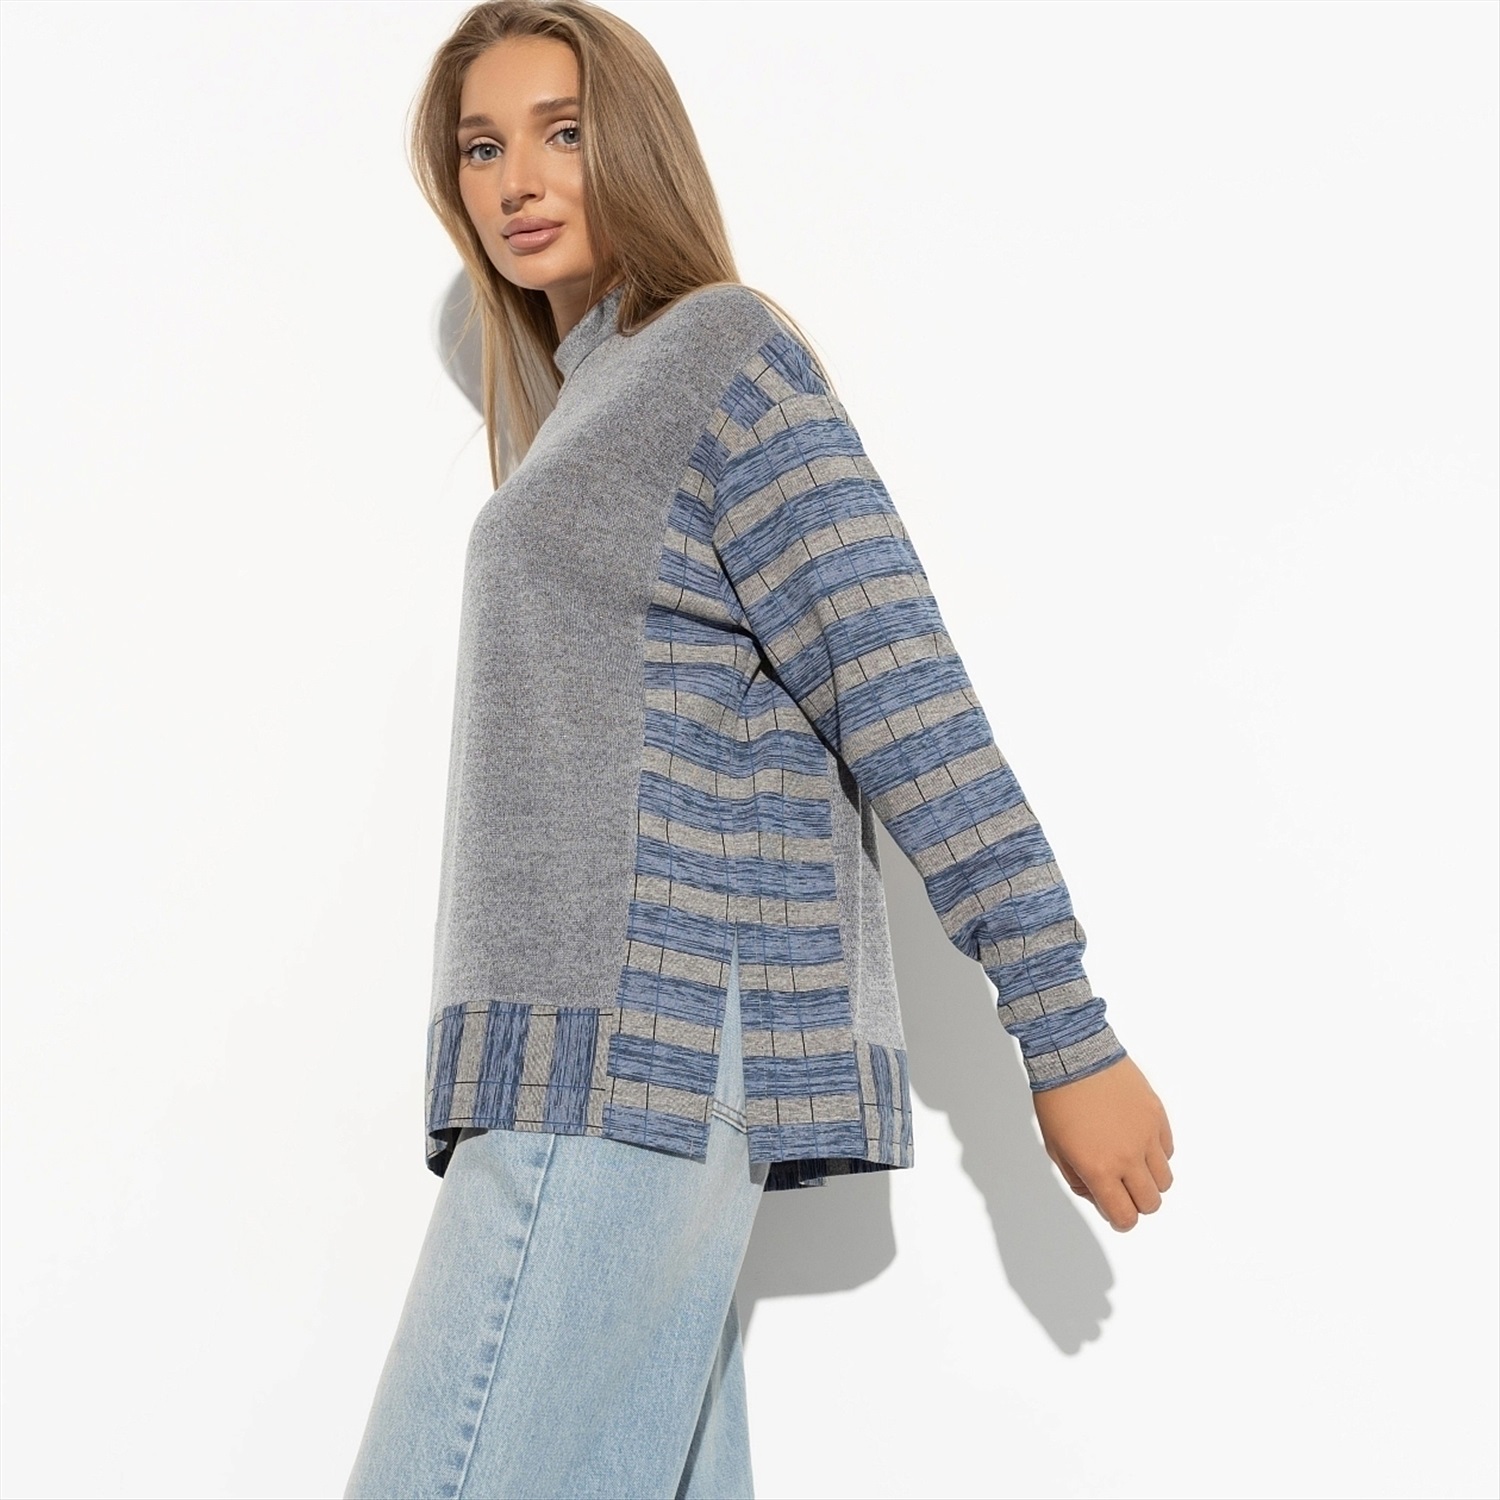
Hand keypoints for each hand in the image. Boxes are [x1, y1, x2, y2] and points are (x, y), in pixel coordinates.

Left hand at [1032, 1056, 1173, 1231]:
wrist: (1072, 1056)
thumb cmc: (1057, 1100)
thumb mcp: (1056, 1148)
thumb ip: (1080, 1180)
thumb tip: (1100, 1196)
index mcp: (1099, 1169)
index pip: (1125, 1217)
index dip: (1120, 1220)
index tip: (1114, 1211)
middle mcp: (1128, 1157)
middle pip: (1150, 1203)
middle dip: (1135, 1202)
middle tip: (1121, 1186)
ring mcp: (1146, 1136)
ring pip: (1165, 1180)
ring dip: (1149, 1179)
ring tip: (1129, 1161)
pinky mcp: (1157, 1116)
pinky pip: (1168, 1150)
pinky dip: (1156, 1153)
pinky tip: (1136, 1139)